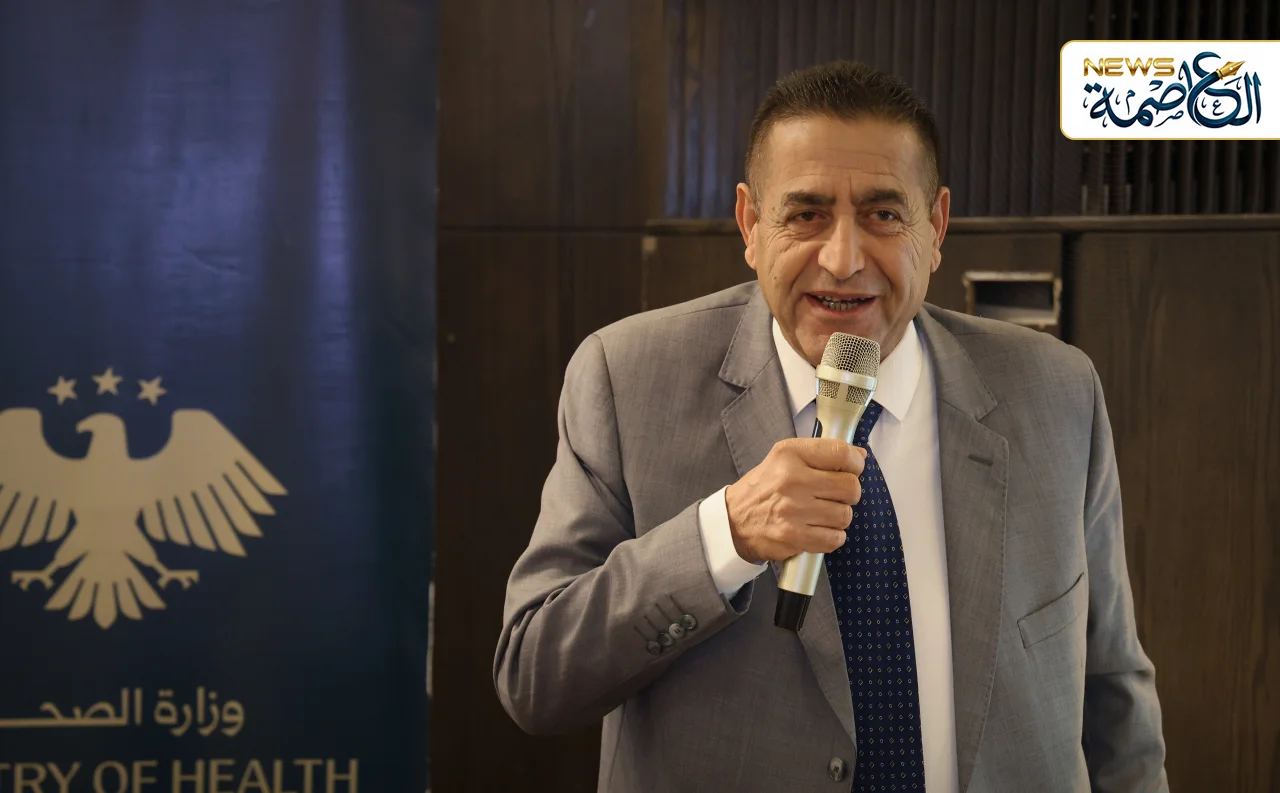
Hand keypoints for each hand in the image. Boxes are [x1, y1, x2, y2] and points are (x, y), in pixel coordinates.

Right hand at [724, 438, 867, 563]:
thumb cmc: (762, 489)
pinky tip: (817, 529)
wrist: (733, 522)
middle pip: (850, 486)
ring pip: (845, 515)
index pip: (840, 452)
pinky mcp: (794, 537)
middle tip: (835, 495)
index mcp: (789, 455)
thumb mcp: (784, 458)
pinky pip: (835, 538)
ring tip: (821, 514)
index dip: (855, 463)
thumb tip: (859, 456)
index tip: (852, 469)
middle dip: (849, 493)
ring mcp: (793, 510)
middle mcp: (791, 480)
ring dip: (838, 517)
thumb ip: (820, 454)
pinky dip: (832, 536)